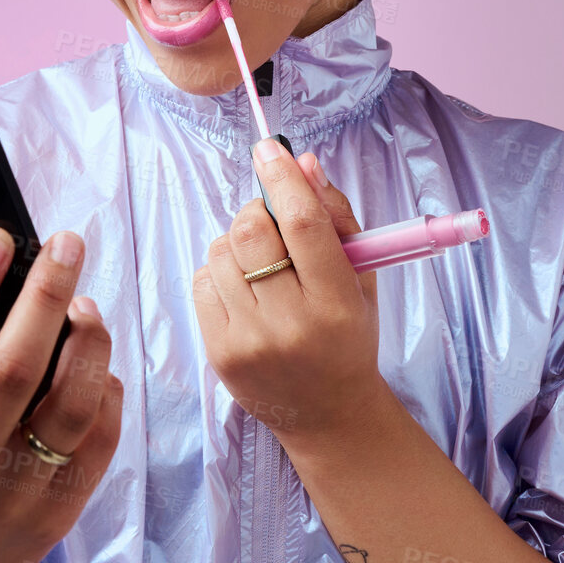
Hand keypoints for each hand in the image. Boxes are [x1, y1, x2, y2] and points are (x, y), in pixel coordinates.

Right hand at [0, 227, 123, 562]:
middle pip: (13, 370)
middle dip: (44, 296)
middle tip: (66, 244)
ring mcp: (14, 496)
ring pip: (68, 407)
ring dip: (87, 344)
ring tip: (86, 302)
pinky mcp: (59, 511)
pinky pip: (98, 441)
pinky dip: (105, 391)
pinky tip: (94, 360)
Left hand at [192, 139, 383, 453]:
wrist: (327, 413)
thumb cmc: (347, 335)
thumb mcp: (361, 278)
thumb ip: (336, 216)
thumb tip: (301, 162)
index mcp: (337, 303)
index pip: (304, 225)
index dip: (283, 180)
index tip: (269, 149)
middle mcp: (291, 324)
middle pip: (251, 233)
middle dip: (256, 211)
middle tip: (270, 220)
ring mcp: (249, 341)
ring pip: (221, 253)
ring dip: (237, 244)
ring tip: (262, 266)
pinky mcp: (219, 352)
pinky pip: (202, 281)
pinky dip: (220, 272)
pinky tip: (245, 291)